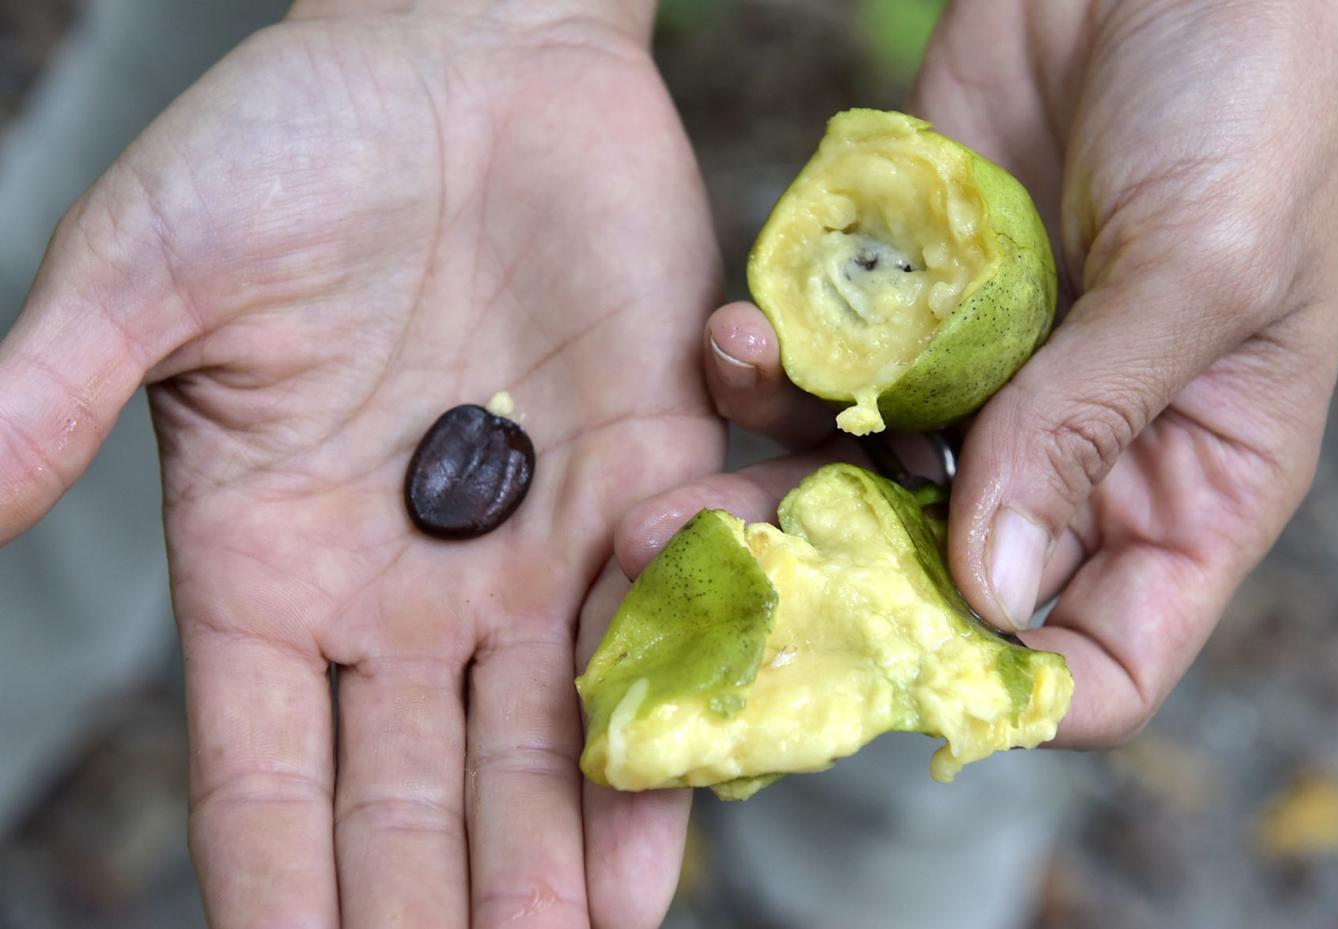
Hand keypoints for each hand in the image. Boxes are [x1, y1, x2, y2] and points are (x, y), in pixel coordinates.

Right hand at [0, 2, 717, 925]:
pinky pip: (663, 607)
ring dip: (566, 847)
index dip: (285, 882)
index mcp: (267, 560)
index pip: (263, 769)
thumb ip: (51, 397)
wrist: (468, 55)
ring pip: (546, 732)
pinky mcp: (645, 469)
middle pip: (419, 786)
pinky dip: (674, 701)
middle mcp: (403, 580)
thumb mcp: (149, 268)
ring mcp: (530, 536)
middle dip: (445, 900)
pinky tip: (685, 800)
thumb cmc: (293, 141)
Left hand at [691, 0, 1337, 745]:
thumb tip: (993, 590)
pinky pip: (826, 369)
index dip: (1011, 689)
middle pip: (951, 588)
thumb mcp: (1203, 268)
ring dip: (773, 491)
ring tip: (679, 492)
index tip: (894, 669)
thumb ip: (1092, 424)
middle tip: (725, 600)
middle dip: (840, 601)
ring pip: (863, 486)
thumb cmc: (1247, 94)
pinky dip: (774, 369)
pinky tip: (736, 340)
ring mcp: (982, 380)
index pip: (1103, 659)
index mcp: (1187, 486)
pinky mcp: (907, 304)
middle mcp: (1074, 454)